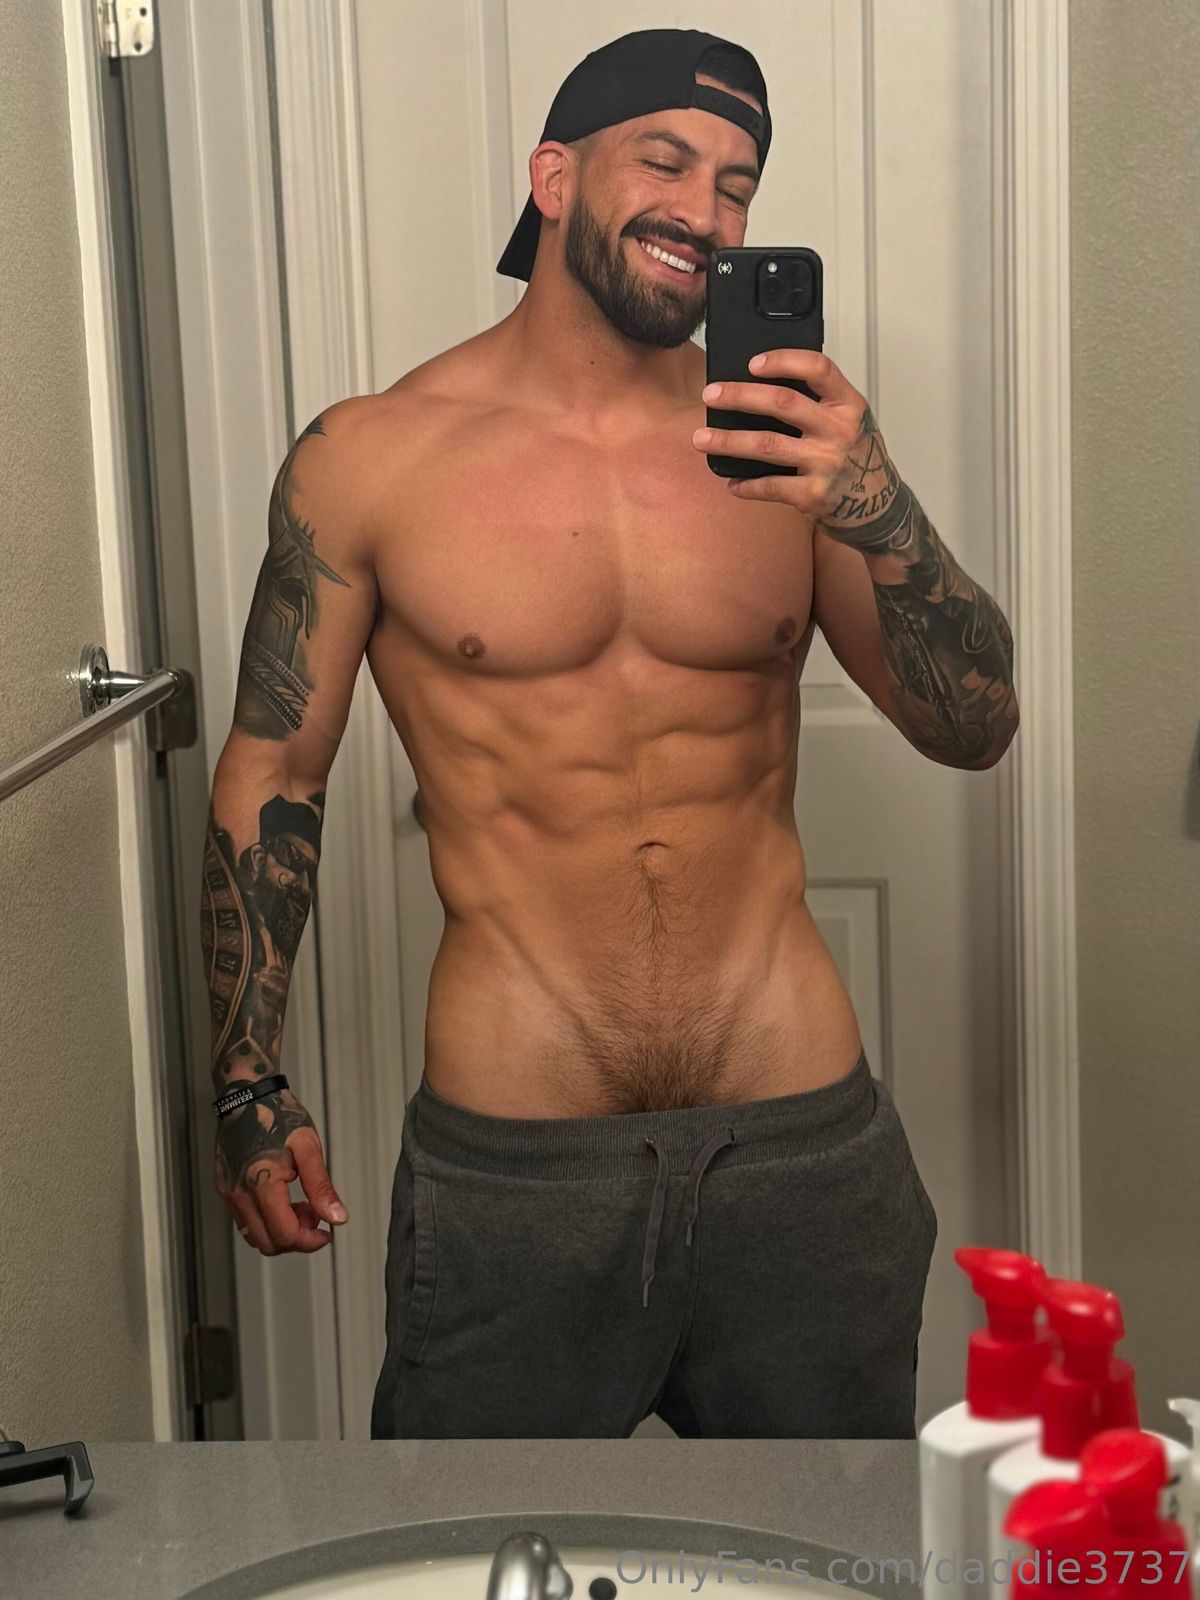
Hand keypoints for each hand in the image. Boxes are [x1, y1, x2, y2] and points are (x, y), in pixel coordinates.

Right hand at [214, 1083, 347, 1255]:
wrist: (247, 1094)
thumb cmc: (278, 1115)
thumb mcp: (308, 1147)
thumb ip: (321, 1187)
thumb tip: (337, 1218)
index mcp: (261, 1183)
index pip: (285, 1234)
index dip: (310, 1241)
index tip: (327, 1231)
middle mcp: (238, 1193)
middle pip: (268, 1243)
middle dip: (296, 1238)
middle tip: (315, 1216)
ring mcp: (228, 1192)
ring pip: (254, 1236)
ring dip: (280, 1231)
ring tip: (300, 1204)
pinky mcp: (223, 1188)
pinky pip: (244, 1221)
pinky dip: (266, 1220)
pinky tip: (283, 1199)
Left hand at [693, 349, 903, 545]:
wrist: (882, 510)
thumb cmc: (860, 460)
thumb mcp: (852, 422)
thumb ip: (821, 404)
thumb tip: (763, 387)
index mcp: (849, 405)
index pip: (818, 369)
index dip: (783, 360)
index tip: (753, 363)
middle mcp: (839, 431)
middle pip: (783, 402)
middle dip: (740, 396)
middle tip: (711, 395)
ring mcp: (826, 463)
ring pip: (767, 444)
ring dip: (729, 440)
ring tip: (701, 438)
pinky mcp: (814, 495)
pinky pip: (769, 487)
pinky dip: (746, 485)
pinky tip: (731, 483)